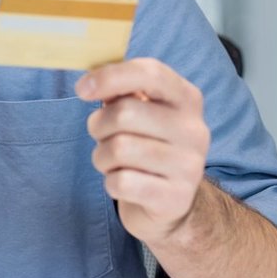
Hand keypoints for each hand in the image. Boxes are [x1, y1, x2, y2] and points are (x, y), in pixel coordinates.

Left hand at [76, 58, 210, 245]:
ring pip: (118, 149)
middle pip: (124, 113)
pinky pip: (121, 182)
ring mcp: (190, 166)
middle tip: (103, 137)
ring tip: (114, 162)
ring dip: (102, 157)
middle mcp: (194, 130)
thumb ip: (121, 90)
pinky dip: (111, 183)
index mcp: (186, 99)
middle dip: (99, 126)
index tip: (82, 89)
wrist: (168, 204)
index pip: (150, 73)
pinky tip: (125, 184)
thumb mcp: (140, 112)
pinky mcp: (176, 198)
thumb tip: (92, 80)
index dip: (110, 76)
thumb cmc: (145, 146)